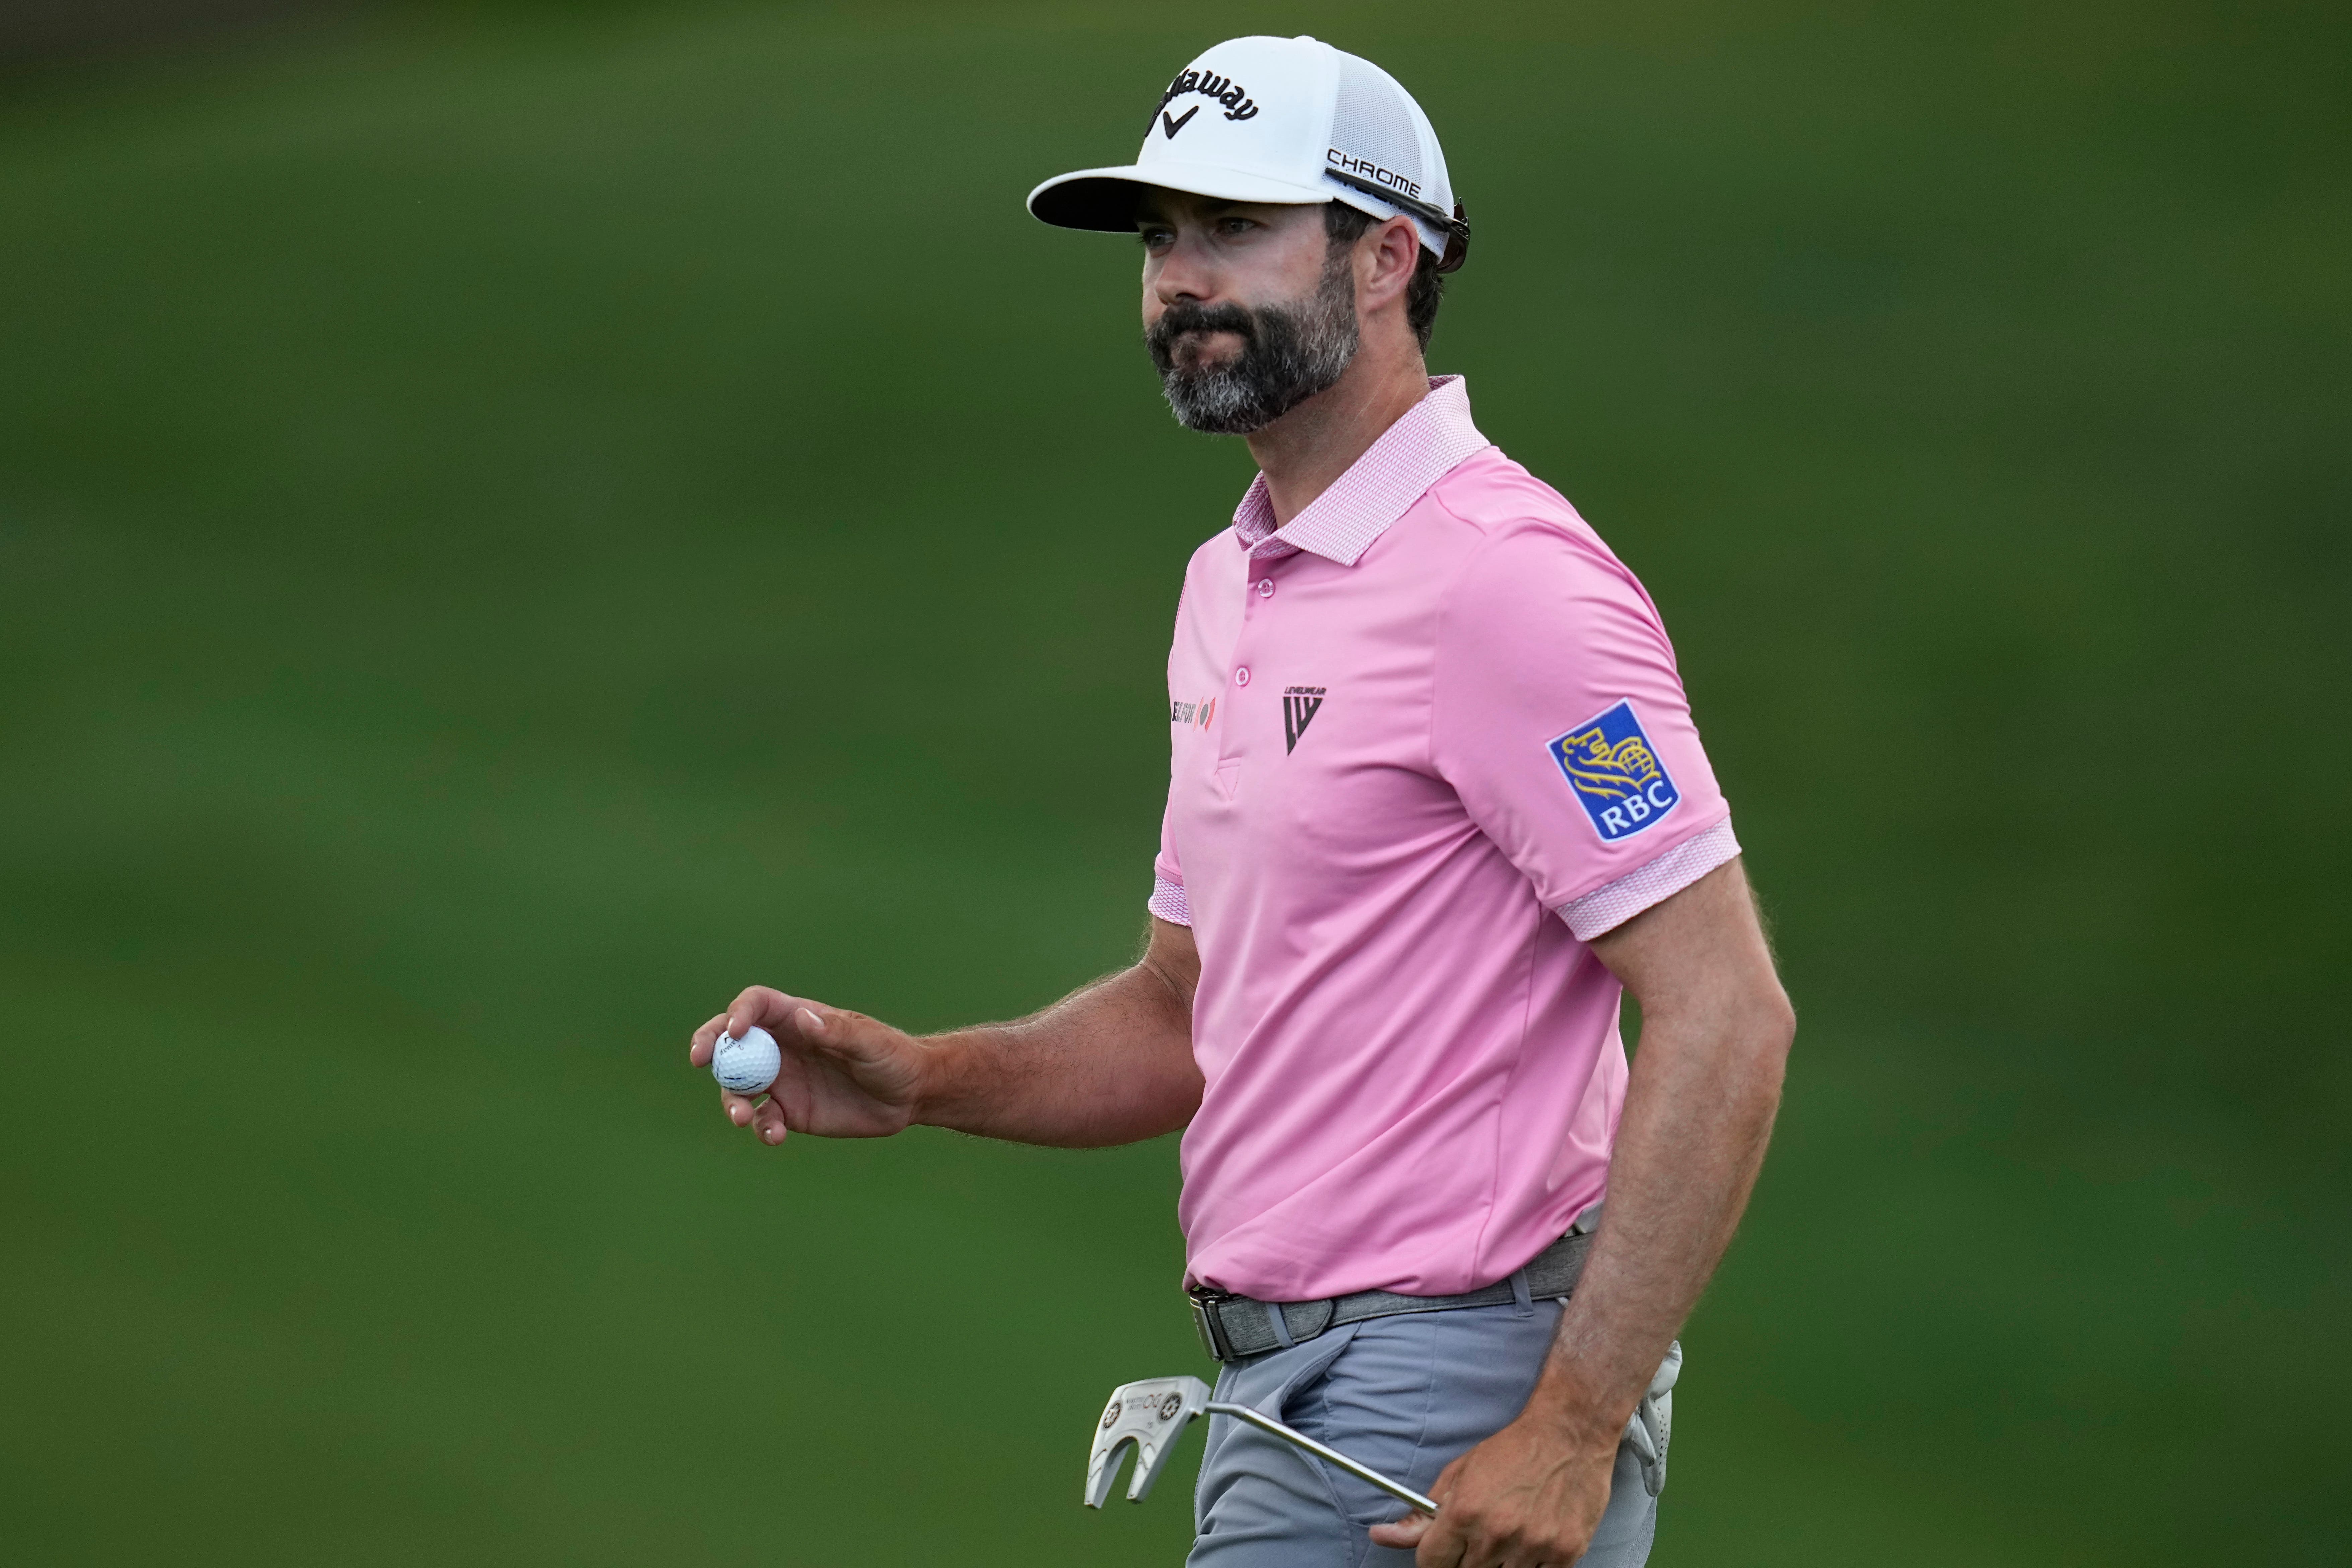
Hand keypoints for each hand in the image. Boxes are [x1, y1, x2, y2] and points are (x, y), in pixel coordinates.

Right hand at [687, 987, 928, 1144]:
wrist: (908, 1096)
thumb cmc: (892, 1056)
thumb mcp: (870, 1042)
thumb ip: (837, 1032)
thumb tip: (802, 1020)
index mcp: (798, 1019)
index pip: (757, 1005)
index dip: (739, 1012)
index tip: (735, 1029)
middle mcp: (781, 1047)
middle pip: (731, 1041)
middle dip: (709, 1045)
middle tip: (698, 1059)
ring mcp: (781, 1080)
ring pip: (737, 1084)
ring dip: (729, 1098)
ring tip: (739, 1117)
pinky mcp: (788, 1111)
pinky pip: (761, 1119)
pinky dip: (761, 1128)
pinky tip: (775, 1136)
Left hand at [1366, 1408, 1618, 1567]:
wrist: (1569, 1433)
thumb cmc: (1511, 1450)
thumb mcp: (1459, 1474)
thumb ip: (1421, 1514)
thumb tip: (1381, 1536)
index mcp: (1464, 1512)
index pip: (1431, 1563)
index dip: (1434, 1558)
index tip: (1443, 1551)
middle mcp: (1496, 1533)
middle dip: (1466, 1559)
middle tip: (1480, 1537)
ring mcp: (1533, 1546)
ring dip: (1501, 1562)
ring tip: (1509, 1535)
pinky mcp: (1565, 1553)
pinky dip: (1531, 1564)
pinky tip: (1533, 1540)